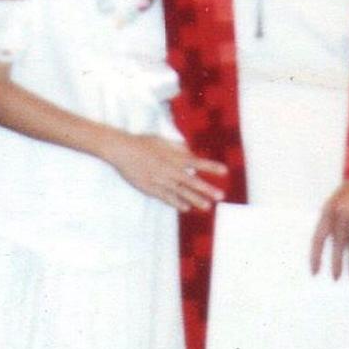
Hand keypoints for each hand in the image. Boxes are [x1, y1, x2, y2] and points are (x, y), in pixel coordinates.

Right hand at [104, 133, 226, 211]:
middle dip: (207, 189)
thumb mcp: (163, 140)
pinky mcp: (151, 188)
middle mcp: (170, 169)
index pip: (197, 162)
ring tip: (206, 207)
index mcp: (174, 156)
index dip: (211, 166)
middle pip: (192, 181)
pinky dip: (176, 203)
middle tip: (220, 196)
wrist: (123, 150)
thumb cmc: (143, 143)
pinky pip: (166, 197)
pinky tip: (185, 208)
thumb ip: (178, 147)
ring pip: (181, 192)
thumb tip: (190, 152)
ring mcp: (161, 180)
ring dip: (195, 199)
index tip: (224, 171)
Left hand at [310, 149, 348, 278]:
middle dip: (335, 263)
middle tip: (334, 278)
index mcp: (329, 208)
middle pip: (336, 244)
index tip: (314, 269)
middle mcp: (341, 213)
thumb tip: (333, 237)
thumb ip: (335, 215)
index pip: (318, 237)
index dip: (316, 255)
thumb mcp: (341, 198)